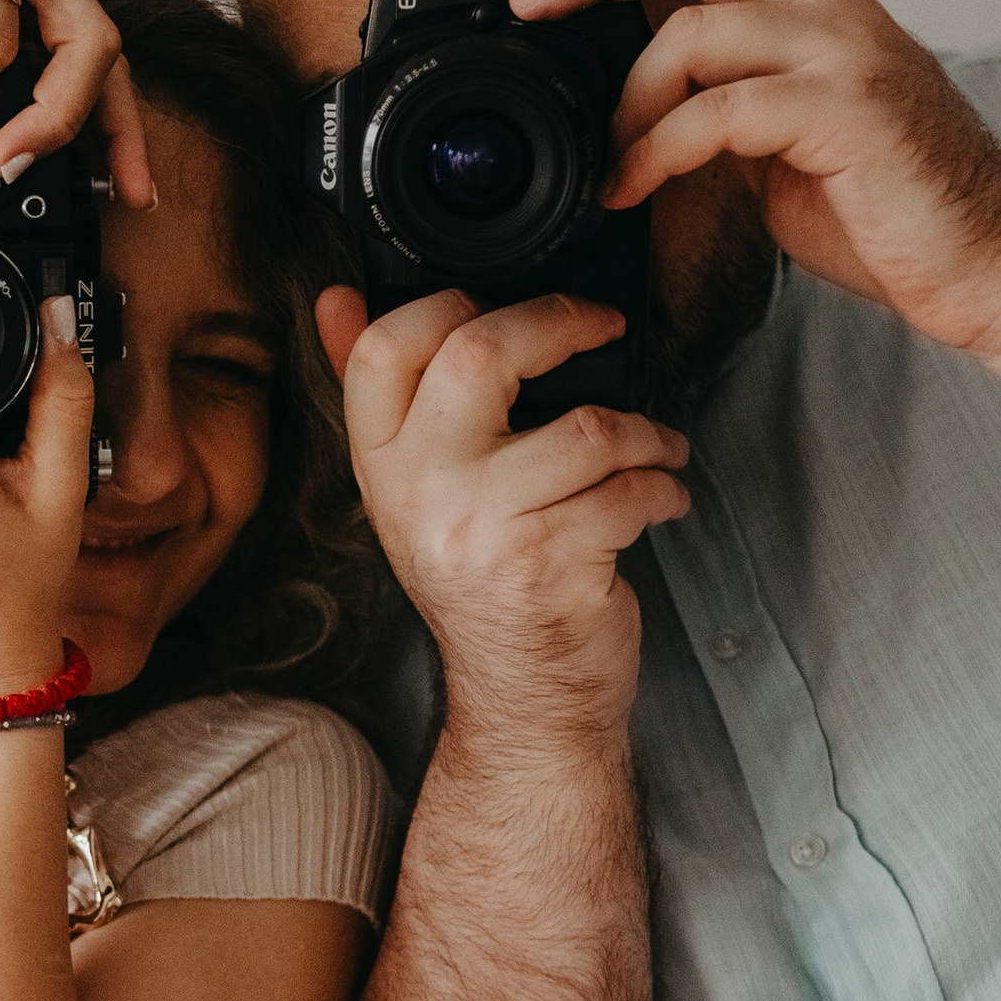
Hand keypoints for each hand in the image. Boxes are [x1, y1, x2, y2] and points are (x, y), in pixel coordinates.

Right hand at [318, 285, 690, 749]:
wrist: (523, 700)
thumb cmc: (486, 585)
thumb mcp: (420, 492)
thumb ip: (386, 397)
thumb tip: (337, 301)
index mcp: (381, 467)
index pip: (379, 350)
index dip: (446, 304)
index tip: (497, 301)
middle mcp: (418, 495)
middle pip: (479, 355)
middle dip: (562, 322)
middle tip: (601, 326)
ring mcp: (480, 532)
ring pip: (586, 428)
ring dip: (645, 431)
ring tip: (654, 446)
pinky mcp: (546, 566)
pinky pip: (626, 490)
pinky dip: (662, 487)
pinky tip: (658, 497)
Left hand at [517, 0, 1000, 352]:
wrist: (990, 267)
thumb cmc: (892, 212)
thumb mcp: (793, 134)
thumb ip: (740, 82)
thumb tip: (685, 42)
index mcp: (821, 10)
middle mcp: (837, 15)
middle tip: (533, 4)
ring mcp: (847, 58)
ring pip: (699, 29)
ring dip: (628, 98)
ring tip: (607, 159)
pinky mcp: (849, 115)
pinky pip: (720, 111)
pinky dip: (657, 152)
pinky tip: (631, 189)